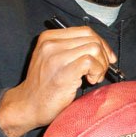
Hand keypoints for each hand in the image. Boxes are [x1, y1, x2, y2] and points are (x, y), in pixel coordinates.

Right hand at [0, 26, 116, 136]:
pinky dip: (97, 71)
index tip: (108, 57)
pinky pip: (90, 62)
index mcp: (49, 37)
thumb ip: (73, 49)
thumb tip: (104, 49)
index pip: (86, 31)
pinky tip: (91, 80)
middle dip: (104, 55)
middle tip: (99, 71)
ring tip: (94, 77)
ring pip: (94, 48)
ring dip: (101, 64)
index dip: (102, 43)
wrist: (27, 106)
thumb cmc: (45, 85)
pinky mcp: (62, 72)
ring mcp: (55, 57)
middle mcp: (51, 44)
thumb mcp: (54, 59)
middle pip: (92, 38)